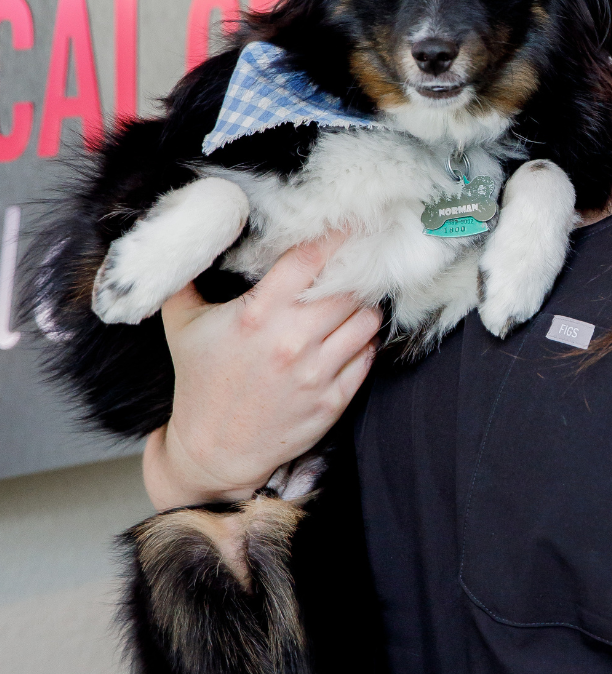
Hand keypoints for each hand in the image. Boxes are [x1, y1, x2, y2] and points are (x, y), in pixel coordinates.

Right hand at [142, 236, 381, 506]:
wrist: (213, 450)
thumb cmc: (198, 381)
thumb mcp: (181, 324)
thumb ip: (183, 277)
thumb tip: (191, 234)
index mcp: (257, 315)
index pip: (310, 260)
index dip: (335, 236)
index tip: (350, 223)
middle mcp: (292, 341)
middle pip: (348, 287)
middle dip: (356, 270)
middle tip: (359, 259)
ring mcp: (316, 373)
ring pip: (366, 320)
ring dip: (364, 305)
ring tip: (353, 299)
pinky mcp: (333, 400)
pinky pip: (367, 355)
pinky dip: (365, 340)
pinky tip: (351, 334)